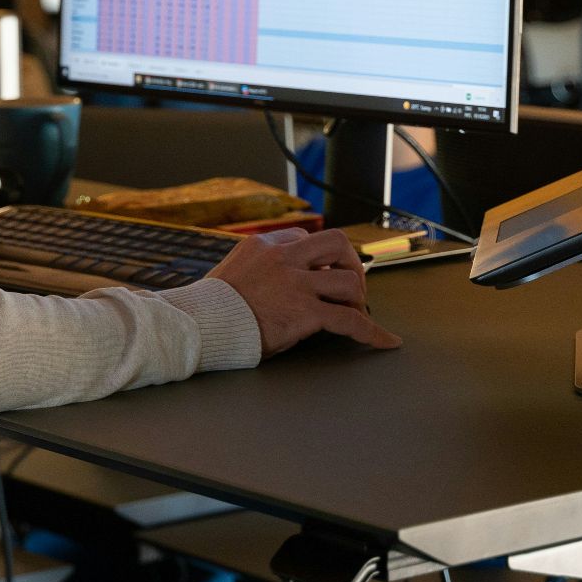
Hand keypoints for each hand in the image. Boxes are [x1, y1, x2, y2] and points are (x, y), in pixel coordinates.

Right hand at [207, 228, 400, 356]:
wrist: (197, 325)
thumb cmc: (209, 308)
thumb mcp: (231, 271)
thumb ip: (256, 268)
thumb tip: (276, 281)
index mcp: (263, 246)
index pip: (304, 239)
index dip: (318, 258)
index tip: (323, 274)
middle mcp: (283, 259)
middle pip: (336, 242)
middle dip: (350, 262)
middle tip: (349, 285)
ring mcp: (296, 285)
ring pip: (349, 279)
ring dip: (357, 297)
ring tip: (354, 313)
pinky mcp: (304, 313)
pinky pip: (349, 320)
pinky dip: (372, 332)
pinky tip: (385, 341)